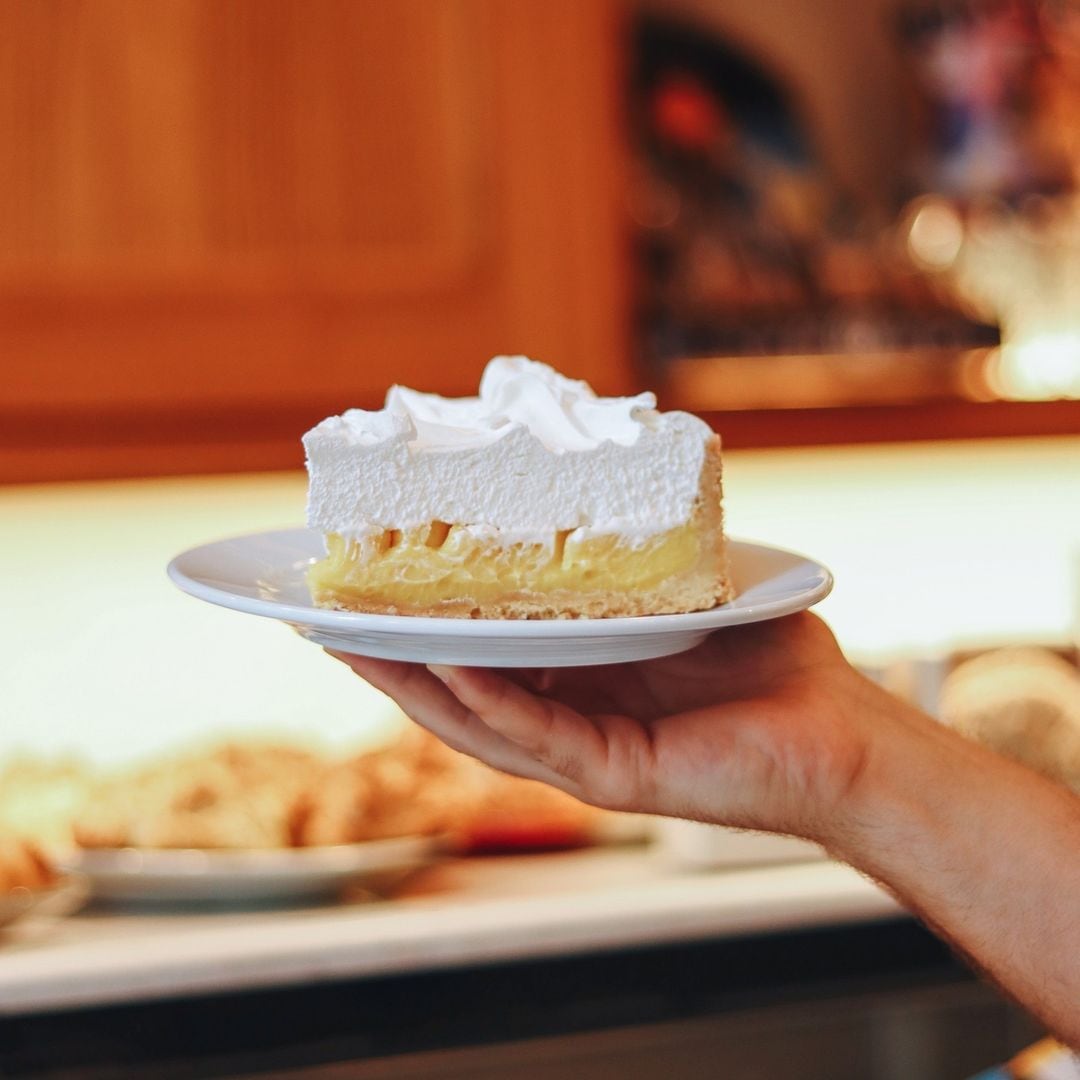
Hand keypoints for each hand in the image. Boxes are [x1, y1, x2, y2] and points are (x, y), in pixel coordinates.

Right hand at [328, 612, 885, 845]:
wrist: (844, 733)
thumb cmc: (774, 662)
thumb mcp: (687, 594)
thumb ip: (636, 560)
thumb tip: (602, 496)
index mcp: (579, 681)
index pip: (483, 657)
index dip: (422, 628)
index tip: (370, 589)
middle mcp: (569, 719)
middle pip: (459, 692)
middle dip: (390, 657)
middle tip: (325, 618)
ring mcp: (585, 752)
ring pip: (477, 720)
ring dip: (412, 682)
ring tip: (352, 641)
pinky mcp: (615, 773)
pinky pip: (537, 735)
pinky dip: (487, 700)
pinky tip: (445, 663)